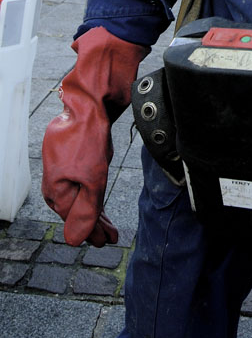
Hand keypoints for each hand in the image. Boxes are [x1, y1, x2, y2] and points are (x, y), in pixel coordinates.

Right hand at [42, 28, 146, 245]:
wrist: (92, 97)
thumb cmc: (89, 135)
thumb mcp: (92, 179)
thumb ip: (85, 210)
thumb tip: (75, 241)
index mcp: (54, 186)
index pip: (72, 218)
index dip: (90, 231)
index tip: (107, 241)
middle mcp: (56, 176)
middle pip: (75, 207)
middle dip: (93, 223)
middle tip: (111, 236)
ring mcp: (65, 162)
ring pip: (80, 192)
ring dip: (94, 208)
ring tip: (109, 223)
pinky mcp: (77, 151)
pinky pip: (83, 176)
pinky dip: (93, 188)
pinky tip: (100, 192)